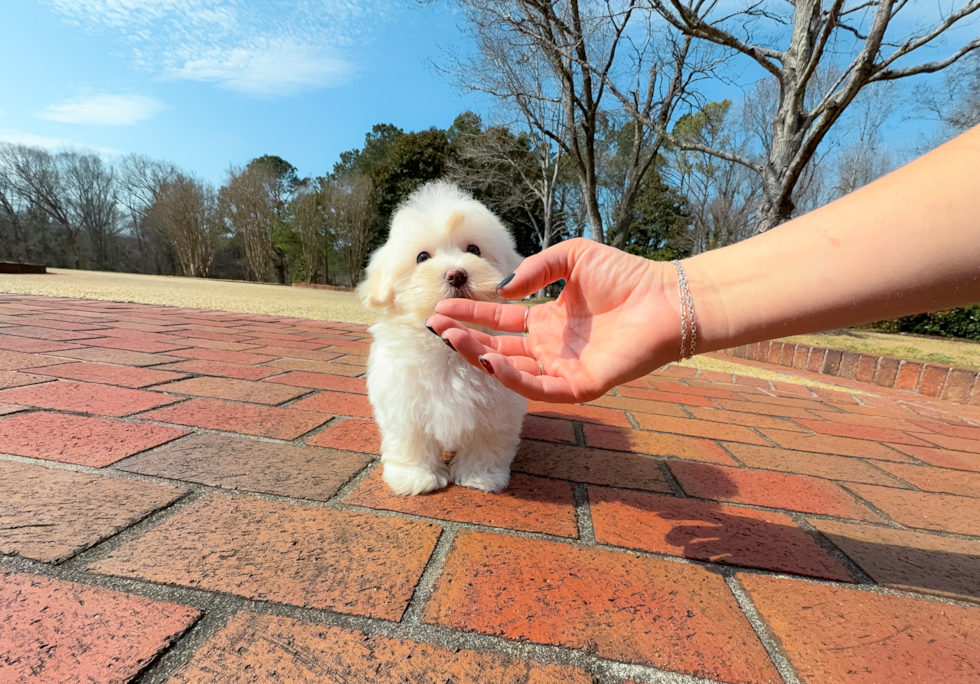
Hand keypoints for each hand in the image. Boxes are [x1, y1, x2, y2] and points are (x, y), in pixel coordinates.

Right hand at [425, 238, 683, 402]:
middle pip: (498, 346)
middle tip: (436, 326)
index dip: (471, 314)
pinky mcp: (580, 385)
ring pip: (512, 370)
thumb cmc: (626, 276)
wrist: (665, 298)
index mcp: (548, 321)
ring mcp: (563, 368)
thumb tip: (503, 290)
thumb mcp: (573, 256)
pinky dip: (513, 377)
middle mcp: (551, 347)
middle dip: (465, 337)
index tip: (441, 307)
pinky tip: (491, 359)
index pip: (500, 320)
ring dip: (480, 356)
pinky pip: (540, 388)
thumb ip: (536, 269)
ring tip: (454, 340)